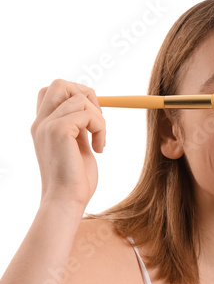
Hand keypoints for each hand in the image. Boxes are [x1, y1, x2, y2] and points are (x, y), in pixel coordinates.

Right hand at [30, 80, 105, 209]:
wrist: (66, 200)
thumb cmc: (75, 180)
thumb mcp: (77, 146)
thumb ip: (78, 127)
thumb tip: (92, 109)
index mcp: (43, 124)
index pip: (53, 91)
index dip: (77, 96)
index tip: (92, 121)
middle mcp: (41, 121)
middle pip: (61, 84)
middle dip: (87, 96)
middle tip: (97, 122)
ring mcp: (48, 125)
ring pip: (80, 98)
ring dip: (99, 118)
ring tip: (99, 141)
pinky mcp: (59, 131)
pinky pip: (88, 114)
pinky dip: (101, 128)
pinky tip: (99, 148)